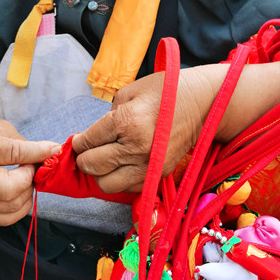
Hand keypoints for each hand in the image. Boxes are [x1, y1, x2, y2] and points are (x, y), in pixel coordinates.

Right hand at [0, 118, 56, 225]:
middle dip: (29, 178)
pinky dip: (20, 207)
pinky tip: (20, 191)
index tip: (52, 150)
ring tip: (25, 177)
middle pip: (8, 190)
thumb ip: (21, 142)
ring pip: (10, 207)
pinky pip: (5, 218)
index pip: (9, 153)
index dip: (35, 153)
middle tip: (31, 167)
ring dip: (27, 192)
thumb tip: (48, 153)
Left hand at [73, 67, 216, 192]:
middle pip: (92, 166)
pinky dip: (119, 179)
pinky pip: (128, 187)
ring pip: (107, 184)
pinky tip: (122, 165)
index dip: (78, 142)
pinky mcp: (158, 174)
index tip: (78, 141)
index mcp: (126, 122)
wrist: (201, 105)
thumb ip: (108, 114)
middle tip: (86, 151)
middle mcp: (136, 147)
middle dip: (84, 158)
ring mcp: (148, 164)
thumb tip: (94, 135)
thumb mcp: (129, 92)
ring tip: (103, 160)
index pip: (88, 141)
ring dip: (100, 173)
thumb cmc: (164, 92)